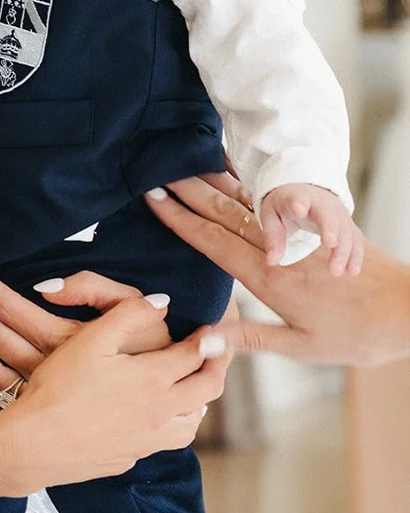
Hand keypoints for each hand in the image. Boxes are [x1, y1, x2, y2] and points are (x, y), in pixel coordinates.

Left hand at [0, 269, 169, 418]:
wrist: (171, 405)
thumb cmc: (151, 352)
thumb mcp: (133, 309)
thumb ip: (92, 289)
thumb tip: (45, 287)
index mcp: (69, 342)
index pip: (19, 312)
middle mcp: (53, 372)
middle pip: (1, 339)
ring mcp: (47, 400)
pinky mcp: (47, 422)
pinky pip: (0, 411)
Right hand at [0, 295, 227, 489]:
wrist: (34, 445)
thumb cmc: (59, 388)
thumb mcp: (91, 339)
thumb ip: (129, 313)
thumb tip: (162, 302)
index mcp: (155, 379)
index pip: (197, 355)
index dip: (210, 339)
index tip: (213, 330)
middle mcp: (161, 412)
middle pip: (207, 389)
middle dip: (215, 367)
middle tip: (213, 354)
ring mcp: (148, 440)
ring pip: (192, 423)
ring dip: (198, 402)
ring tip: (189, 389)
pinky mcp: (130, 458)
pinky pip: (165, 442)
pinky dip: (171, 426)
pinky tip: (155, 420)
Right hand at [145, 174, 409, 366]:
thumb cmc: (359, 337)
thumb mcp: (302, 347)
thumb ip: (249, 337)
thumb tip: (202, 339)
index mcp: (270, 280)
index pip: (213, 243)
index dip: (181, 220)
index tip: (154, 199)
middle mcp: (281, 251)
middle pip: (225, 214)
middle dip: (189, 193)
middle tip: (158, 173)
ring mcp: (301, 237)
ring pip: (249, 203)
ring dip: (215, 184)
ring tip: (188, 166)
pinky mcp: (320, 229)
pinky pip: (276, 201)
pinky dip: (251, 185)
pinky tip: (237, 175)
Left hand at [259, 182, 363, 274]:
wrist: (305, 192)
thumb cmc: (285, 206)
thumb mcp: (271, 216)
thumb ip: (273, 237)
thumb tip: (272, 261)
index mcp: (299, 197)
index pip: (299, 198)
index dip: (299, 203)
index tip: (299, 209)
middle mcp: (323, 203)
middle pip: (329, 216)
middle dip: (331, 230)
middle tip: (330, 246)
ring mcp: (339, 213)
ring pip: (346, 230)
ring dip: (344, 250)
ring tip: (337, 271)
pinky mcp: (348, 224)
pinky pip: (355, 239)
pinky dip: (355, 254)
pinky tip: (352, 271)